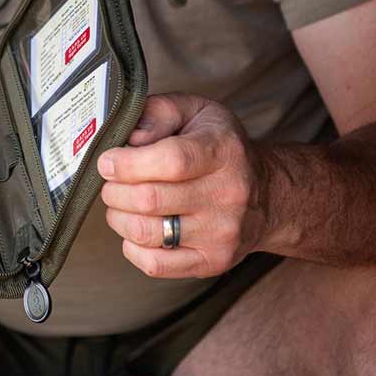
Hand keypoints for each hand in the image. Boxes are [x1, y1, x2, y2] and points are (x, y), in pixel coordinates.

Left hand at [97, 94, 270, 277]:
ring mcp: (221, 233)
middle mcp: (227, 195)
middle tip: (111, 182)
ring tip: (121, 203)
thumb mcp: (197, 111)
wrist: (268, 195)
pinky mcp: (212, 262)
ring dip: (118, 217)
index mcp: (222, 152)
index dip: (128, 163)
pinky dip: (131, 246)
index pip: (170, 161)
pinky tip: (136, 227)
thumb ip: (158, 112)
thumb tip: (129, 138)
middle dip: (114, 189)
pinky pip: (154, 264)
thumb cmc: (221, 148)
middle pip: (150, 199)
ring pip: (146, 232)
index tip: (107, 162)